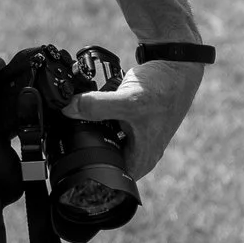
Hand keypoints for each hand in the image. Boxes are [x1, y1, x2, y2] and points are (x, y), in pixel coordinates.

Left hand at [65, 57, 203, 180]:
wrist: (176, 65)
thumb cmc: (164, 89)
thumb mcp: (127, 101)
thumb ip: (95, 107)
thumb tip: (67, 110)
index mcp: (141, 161)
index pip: (105, 177)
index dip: (86, 164)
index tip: (72, 148)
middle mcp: (139, 153)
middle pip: (101, 156)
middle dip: (87, 141)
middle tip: (77, 125)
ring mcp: (136, 137)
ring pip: (103, 137)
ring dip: (94, 125)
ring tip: (90, 111)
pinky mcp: (132, 121)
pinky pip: (108, 123)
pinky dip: (101, 113)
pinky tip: (98, 102)